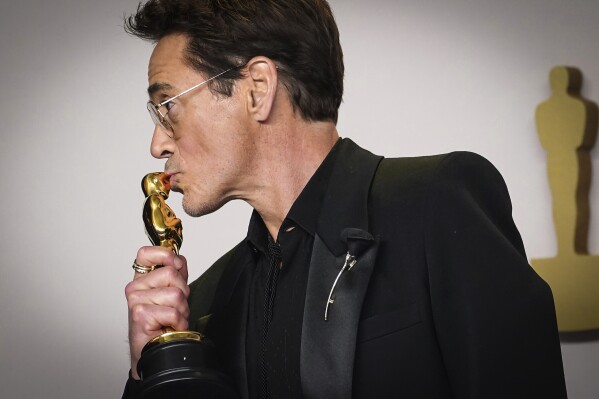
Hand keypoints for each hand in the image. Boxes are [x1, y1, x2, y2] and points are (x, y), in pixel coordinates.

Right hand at [125, 246, 189, 379]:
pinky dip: (179, 322)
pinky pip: (173, 312)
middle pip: (172, 273)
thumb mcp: (173, 291)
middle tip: (175, 306)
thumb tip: (178, 258)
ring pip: (176, 294)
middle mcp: (134, 288)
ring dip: (182, 309)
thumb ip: (176, 272)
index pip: (145, 253)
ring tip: (172, 318)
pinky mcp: (140, 315)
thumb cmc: (162, 322)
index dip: (164, 255)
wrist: (152, 350)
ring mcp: (135, 301)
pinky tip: (169, 327)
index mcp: (141, 279)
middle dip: (183, 291)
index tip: (174, 265)